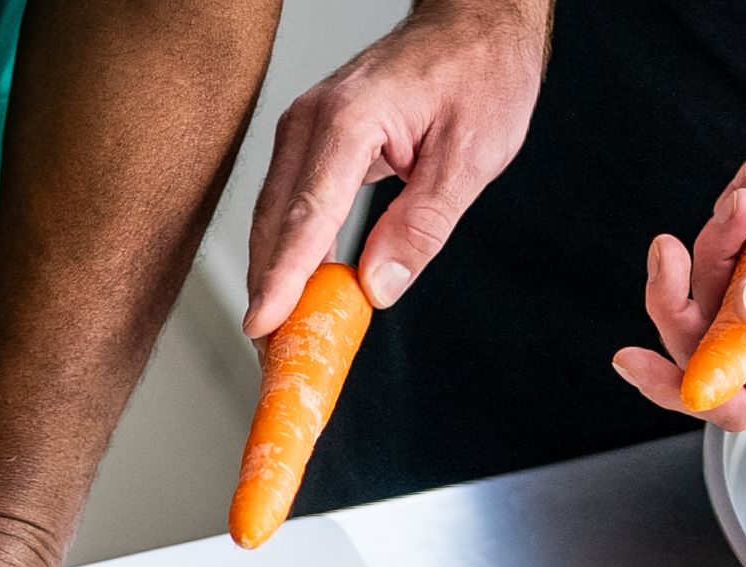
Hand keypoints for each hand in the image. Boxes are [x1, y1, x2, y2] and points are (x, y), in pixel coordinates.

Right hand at [240, 0, 549, 337]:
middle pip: (276, 221)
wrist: (474, 23)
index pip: (306, 215)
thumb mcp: (471, 157)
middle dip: (270, 289)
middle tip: (275, 355)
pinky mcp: (311, 137)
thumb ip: (422, 224)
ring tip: (281, 333)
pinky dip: (289, 246)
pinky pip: (289, 200)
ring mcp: (304, 125)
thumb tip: (378, 285)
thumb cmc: (480, 73)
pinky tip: (295, 285)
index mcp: (349, 120)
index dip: (283, 278)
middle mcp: (312, 119)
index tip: (264, 326)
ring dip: (275, 273)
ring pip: (275, 214)